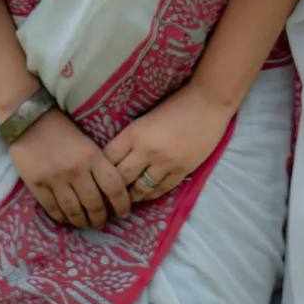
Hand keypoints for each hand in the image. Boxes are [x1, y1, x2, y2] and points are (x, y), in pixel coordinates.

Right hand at [7, 107, 132, 228]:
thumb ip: (97, 163)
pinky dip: (62, 218)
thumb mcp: (87, 142)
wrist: (29, 119)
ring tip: (85, 223)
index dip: (122, 204)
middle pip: (94, 204)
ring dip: (82, 222)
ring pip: (74, 211)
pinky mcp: (37, 185)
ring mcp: (55, 179)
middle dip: (100, 217)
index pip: (114, 187)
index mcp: (92, 156)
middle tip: (101, 222)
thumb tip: (109, 190)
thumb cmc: (61, 128)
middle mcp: (76, 170)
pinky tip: (66, 218)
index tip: (123, 212)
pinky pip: (53, 209)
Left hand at [102, 83, 234, 202]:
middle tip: (105, 195)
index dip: (99, 170)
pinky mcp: (182, 170)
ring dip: (131, 196)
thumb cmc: (176, 104)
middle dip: (111, 188)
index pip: (108, 158)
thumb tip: (115, 156)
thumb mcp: (145, 118)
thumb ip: (131, 137)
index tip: (95, 176)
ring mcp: (165, 163)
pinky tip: (144, 196)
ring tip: (123, 201)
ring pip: (140, 189)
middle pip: (121, 178)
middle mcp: (146, 150)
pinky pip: (160, 190)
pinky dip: (150, 195)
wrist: (207, 103)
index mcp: (134, 133)